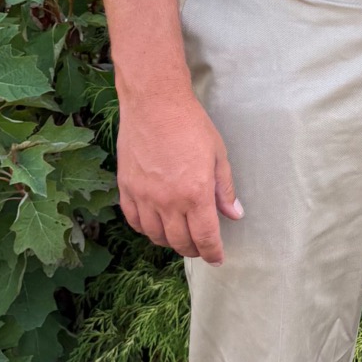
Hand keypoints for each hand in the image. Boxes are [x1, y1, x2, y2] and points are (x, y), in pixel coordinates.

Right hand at [116, 87, 242, 264]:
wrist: (155, 103)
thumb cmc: (190, 124)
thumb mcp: (217, 155)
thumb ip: (225, 189)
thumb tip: (234, 214)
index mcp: (196, 193)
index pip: (205, 237)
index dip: (212, 253)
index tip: (217, 258)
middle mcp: (168, 201)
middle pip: (180, 242)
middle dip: (193, 249)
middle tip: (200, 247)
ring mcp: (144, 196)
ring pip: (156, 236)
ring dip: (169, 241)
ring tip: (179, 236)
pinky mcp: (126, 188)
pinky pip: (134, 221)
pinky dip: (146, 229)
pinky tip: (155, 224)